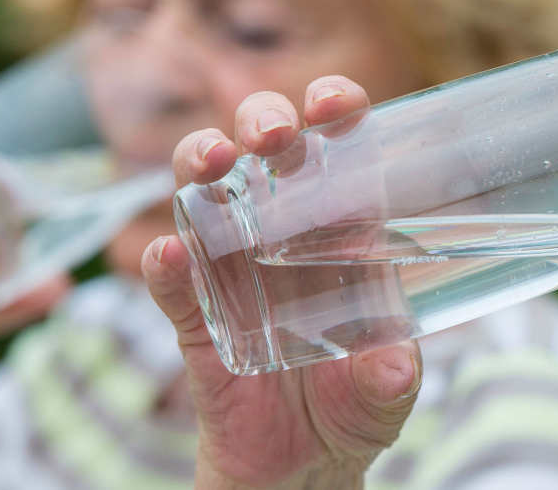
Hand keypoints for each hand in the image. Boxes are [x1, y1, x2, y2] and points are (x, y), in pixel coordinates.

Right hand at [143, 75, 421, 488]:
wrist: (302, 467)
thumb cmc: (353, 408)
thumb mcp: (384, 395)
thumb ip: (389, 377)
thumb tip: (392, 363)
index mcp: (338, 236)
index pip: (336, 155)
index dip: (334, 114)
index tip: (333, 102)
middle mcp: (281, 238)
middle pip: (262, 153)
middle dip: (261, 122)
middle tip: (272, 134)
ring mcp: (232, 272)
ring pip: (203, 196)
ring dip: (199, 166)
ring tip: (210, 165)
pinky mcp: (196, 319)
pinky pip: (173, 286)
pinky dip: (165, 268)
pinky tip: (168, 256)